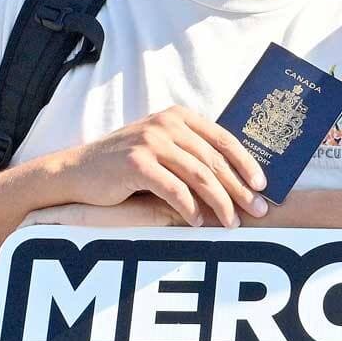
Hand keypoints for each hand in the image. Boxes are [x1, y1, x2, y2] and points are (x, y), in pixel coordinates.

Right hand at [49, 106, 267, 227]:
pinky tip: (198, 223)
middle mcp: (167, 124)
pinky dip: (190, 209)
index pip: (223, 139)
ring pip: (200, 176)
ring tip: (231, 223)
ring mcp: (151, 142)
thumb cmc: (125, 164)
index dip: (246, 163)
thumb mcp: (162, 148)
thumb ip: (192, 154)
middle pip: (215, 160)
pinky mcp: (136, 164)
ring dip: (220, 203)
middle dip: (239, 188)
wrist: (78, 170)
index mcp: (179, 117)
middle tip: (258, 210)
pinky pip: (174, 190)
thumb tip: (235, 182)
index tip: (262, 185)